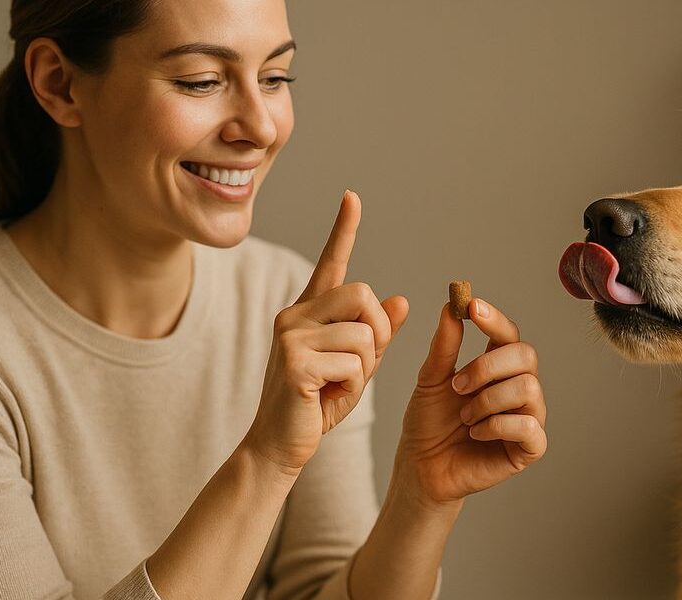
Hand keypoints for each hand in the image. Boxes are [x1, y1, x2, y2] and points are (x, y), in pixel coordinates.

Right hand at [245, 191, 409, 475]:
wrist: (280, 446)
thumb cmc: (315, 406)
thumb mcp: (355, 366)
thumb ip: (376, 334)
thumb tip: (402, 300)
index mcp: (308, 312)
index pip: (332, 263)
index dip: (344, 229)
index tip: (353, 197)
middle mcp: (294, 315)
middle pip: (363, 294)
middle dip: (378, 330)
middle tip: (362, 363)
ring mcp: (291, 335)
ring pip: (364, 333)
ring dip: (366, 366)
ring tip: (337, 385)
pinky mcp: (295, 361)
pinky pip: (353, 362)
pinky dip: (352, 384)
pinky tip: (325, 397)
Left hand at [392, 299, 546, 510]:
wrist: (420, 467)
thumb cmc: (429, 424)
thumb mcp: (431, 380)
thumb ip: (444, 346)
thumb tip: (452, 307)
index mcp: (499, 368)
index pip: (508, 334)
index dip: (494, 319)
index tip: (471, 307)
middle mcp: (520, 388)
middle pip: (526, 355)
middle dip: (488, 366)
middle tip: (457, 385)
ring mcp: (528, 417)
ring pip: (528, 388)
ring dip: (488, 400)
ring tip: (465, 416)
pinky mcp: (529, 447)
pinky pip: (529, 425)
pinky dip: (497, 425)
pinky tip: (476, 433)